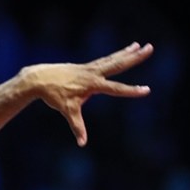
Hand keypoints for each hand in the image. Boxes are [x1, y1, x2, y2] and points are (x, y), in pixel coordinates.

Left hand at [26, 42, 153, 146]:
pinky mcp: (85, 67)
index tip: (147, 90)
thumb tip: (82, 144)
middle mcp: (93, 73)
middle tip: (150, 48)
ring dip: (127, 53)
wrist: (39, 78)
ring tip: (139, 45)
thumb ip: (78, 127)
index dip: (132, 91)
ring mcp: (89, 68)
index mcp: (92, 84)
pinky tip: (123, 52)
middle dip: (135, 57)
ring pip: (112, 59)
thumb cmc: (54, 95)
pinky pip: (104, 60)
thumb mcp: (67, 111)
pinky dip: (115, 56)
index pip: (116, 89)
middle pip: (118, 64)